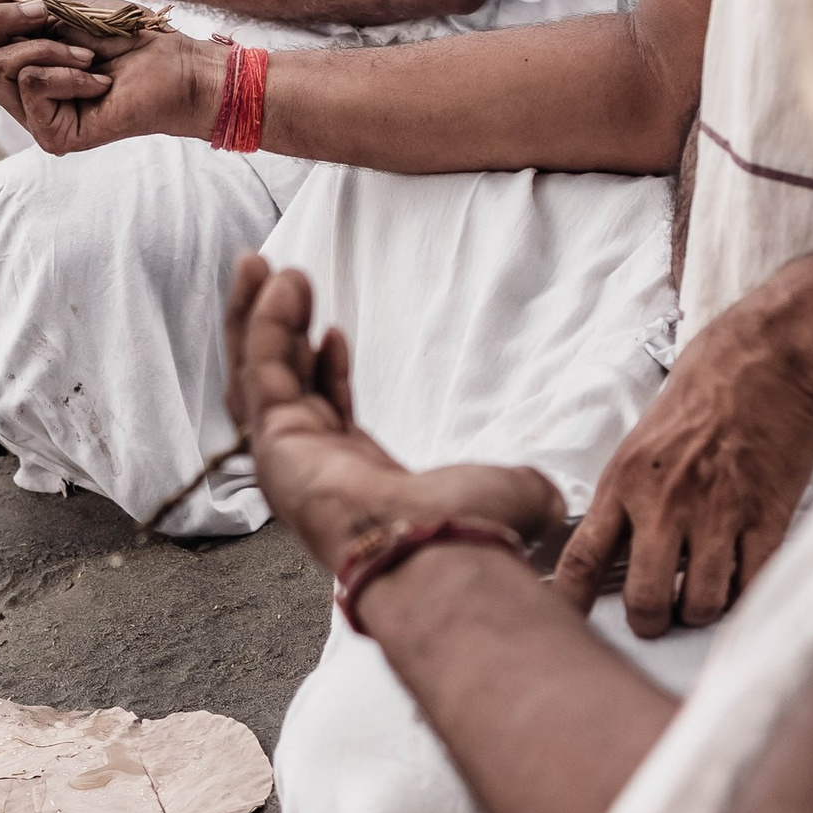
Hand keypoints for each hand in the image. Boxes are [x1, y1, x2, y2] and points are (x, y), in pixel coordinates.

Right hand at [0, 0, 215, 156]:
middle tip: (43, 11)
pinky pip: (31, 83)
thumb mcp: (58, 13)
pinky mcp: (51, 136)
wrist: (176, 67)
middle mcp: (15, 97)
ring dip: (44, 45)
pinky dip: (66, 68)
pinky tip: (98, 80)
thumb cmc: (127, 38)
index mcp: (13, 67)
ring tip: (86, 53)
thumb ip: (14, 14)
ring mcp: (31, 120)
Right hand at [225, 260, 566, 578]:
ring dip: (257, 316)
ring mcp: (289, 458)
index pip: (327, 414)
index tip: (332, 333)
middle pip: (278, 387)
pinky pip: (263, 369)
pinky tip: (279, 284)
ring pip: (256, 373)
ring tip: (261, 265)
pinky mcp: (276, 440)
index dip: (325, 372)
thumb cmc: (468, 532)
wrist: (437, 548)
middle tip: (276, 280)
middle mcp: (313, 470)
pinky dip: (265, 325)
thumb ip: (523, 486)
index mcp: (357, 483)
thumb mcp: (505, 495)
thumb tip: (556, 499)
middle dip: (273, 332)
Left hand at [554, 304, 812, 636]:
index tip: (569, 624)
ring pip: (701, 604)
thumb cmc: (705, 389)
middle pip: (645, 600)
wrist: (768, 358)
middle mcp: (665, 504)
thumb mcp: (642, 438)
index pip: (583, 559)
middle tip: (657, 617)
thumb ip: (627, 493)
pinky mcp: (766, 518)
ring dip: (701, 611)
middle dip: (650, 621)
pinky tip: (739, 580)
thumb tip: (614, 547)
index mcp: (625, 481)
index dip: (571, 604)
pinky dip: (744, 595)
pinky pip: (751, 585)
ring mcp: (718, 514)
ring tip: (703, 597)